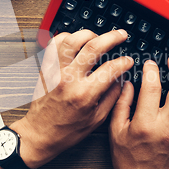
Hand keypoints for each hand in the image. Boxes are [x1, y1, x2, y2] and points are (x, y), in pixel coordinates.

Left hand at [11, 29, 133, 168]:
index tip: (128, 61)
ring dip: (88, 34)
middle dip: (111, 37)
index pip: (110, 68)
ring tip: (97, 36)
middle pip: (93, 47)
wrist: (40, 134)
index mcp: (85, 94)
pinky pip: (54, 45)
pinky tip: (76, 40)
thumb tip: (121, 79)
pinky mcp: (46, 69)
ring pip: (71, 40)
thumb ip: (112, 97)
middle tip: (120, 35)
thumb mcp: (96, 119)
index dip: (124, 62)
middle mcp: (69, 79)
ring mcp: (55, 72)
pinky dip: (66, 37)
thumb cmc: (66, 131)